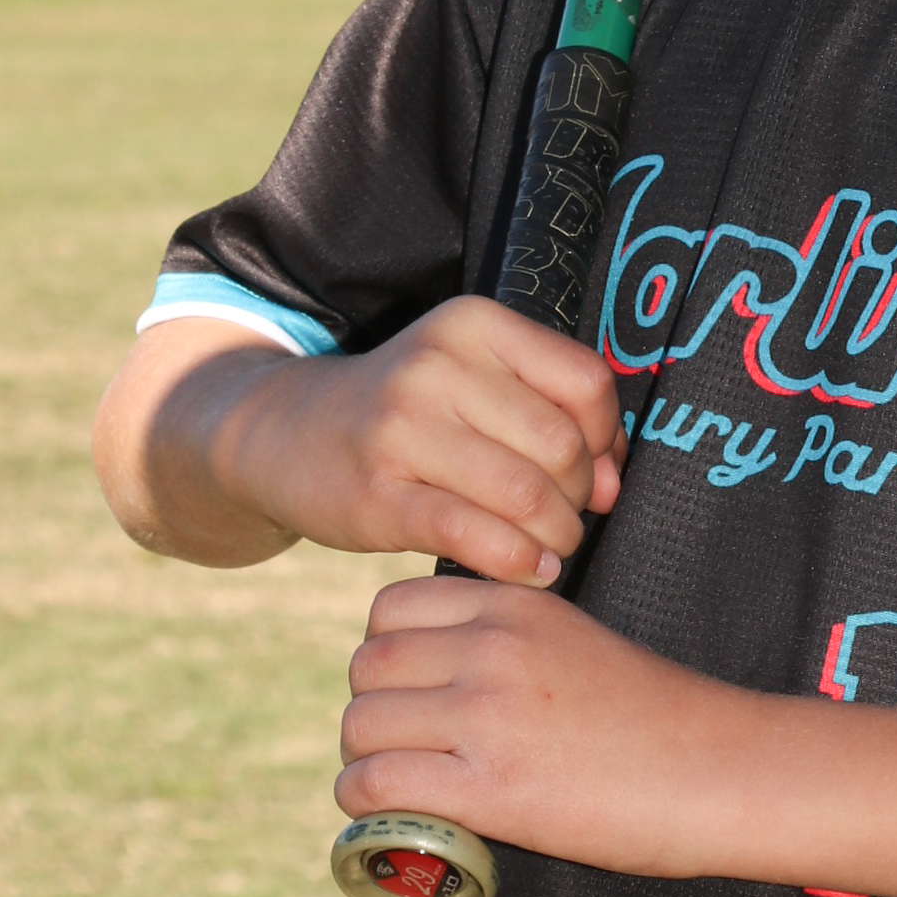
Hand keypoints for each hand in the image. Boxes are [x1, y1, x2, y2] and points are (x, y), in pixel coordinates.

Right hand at [216, 298, 626, 579]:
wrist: (285, 433)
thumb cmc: (407, 414)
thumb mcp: (472, 380)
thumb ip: (550, 414)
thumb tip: (611, 483)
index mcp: (475, 325)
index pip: (586, 383)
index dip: (607, 439)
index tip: (594, 471)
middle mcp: (438, 366)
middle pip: (561, 445)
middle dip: (579, 496)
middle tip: (565, 517)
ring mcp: (403, 429)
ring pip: (526, 494)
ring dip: (556, 536)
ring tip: (550, 548)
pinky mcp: (379, 495)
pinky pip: (475, 535)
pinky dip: (518, 563)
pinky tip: (527, 571)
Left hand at [336, 579, 731, 874]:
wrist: (717, 770)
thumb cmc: (655, 716)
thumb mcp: (575, 640)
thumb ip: (507, 640)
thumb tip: (439, 673)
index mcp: (512, 606)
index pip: (391, 609)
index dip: (385, 654)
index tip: (407, 691)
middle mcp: (490, 649)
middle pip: (367, 666)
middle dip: (371, 709)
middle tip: (400, 746)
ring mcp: (486, 715)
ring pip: (361, 724)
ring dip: (364, 760)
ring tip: (395, 784)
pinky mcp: (488, 787)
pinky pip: (377, 783)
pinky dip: (366, 804)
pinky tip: (388, 816)